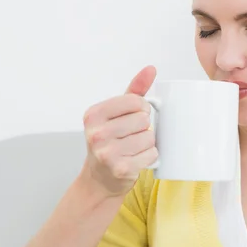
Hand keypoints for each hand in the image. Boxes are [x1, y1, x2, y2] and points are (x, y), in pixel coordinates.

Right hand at [80, 66, 157, 197]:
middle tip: (131, 135)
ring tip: (133, 147)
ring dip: (147, 142)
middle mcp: (96, 133)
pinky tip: (137, 158)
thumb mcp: (117, 113)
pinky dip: (150, 156)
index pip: (135, 101)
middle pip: (143, 119)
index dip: (141, 108)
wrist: (100, 178)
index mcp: (94, 115)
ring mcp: (107, 153)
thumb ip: (134, 90)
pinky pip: (152, 154)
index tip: (134, 116)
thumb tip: (151, 69)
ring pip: (149, 137)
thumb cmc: (110, 141)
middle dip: (144, 127)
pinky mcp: (121, 169)